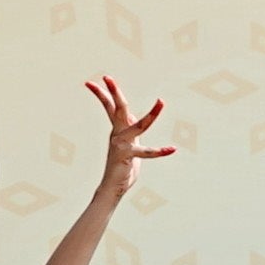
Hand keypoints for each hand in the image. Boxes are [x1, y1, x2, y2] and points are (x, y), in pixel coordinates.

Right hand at [87, 74, 175, 189]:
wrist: (113, 187)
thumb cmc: (122, 166)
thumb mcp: (130, 144)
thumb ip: (133, 130)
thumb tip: (136, 118)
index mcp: (117, 129)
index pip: (108, 107)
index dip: (102, 93)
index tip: (93, 81)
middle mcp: (117, 134)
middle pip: (117, 108)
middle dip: (114, 92)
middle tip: (107, 77)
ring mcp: (122, 144)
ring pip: (139, 125)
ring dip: (152, 114)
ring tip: (161, 101)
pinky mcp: (128, 156)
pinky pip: (146, 152)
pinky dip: (159, 152)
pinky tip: (172, 149)